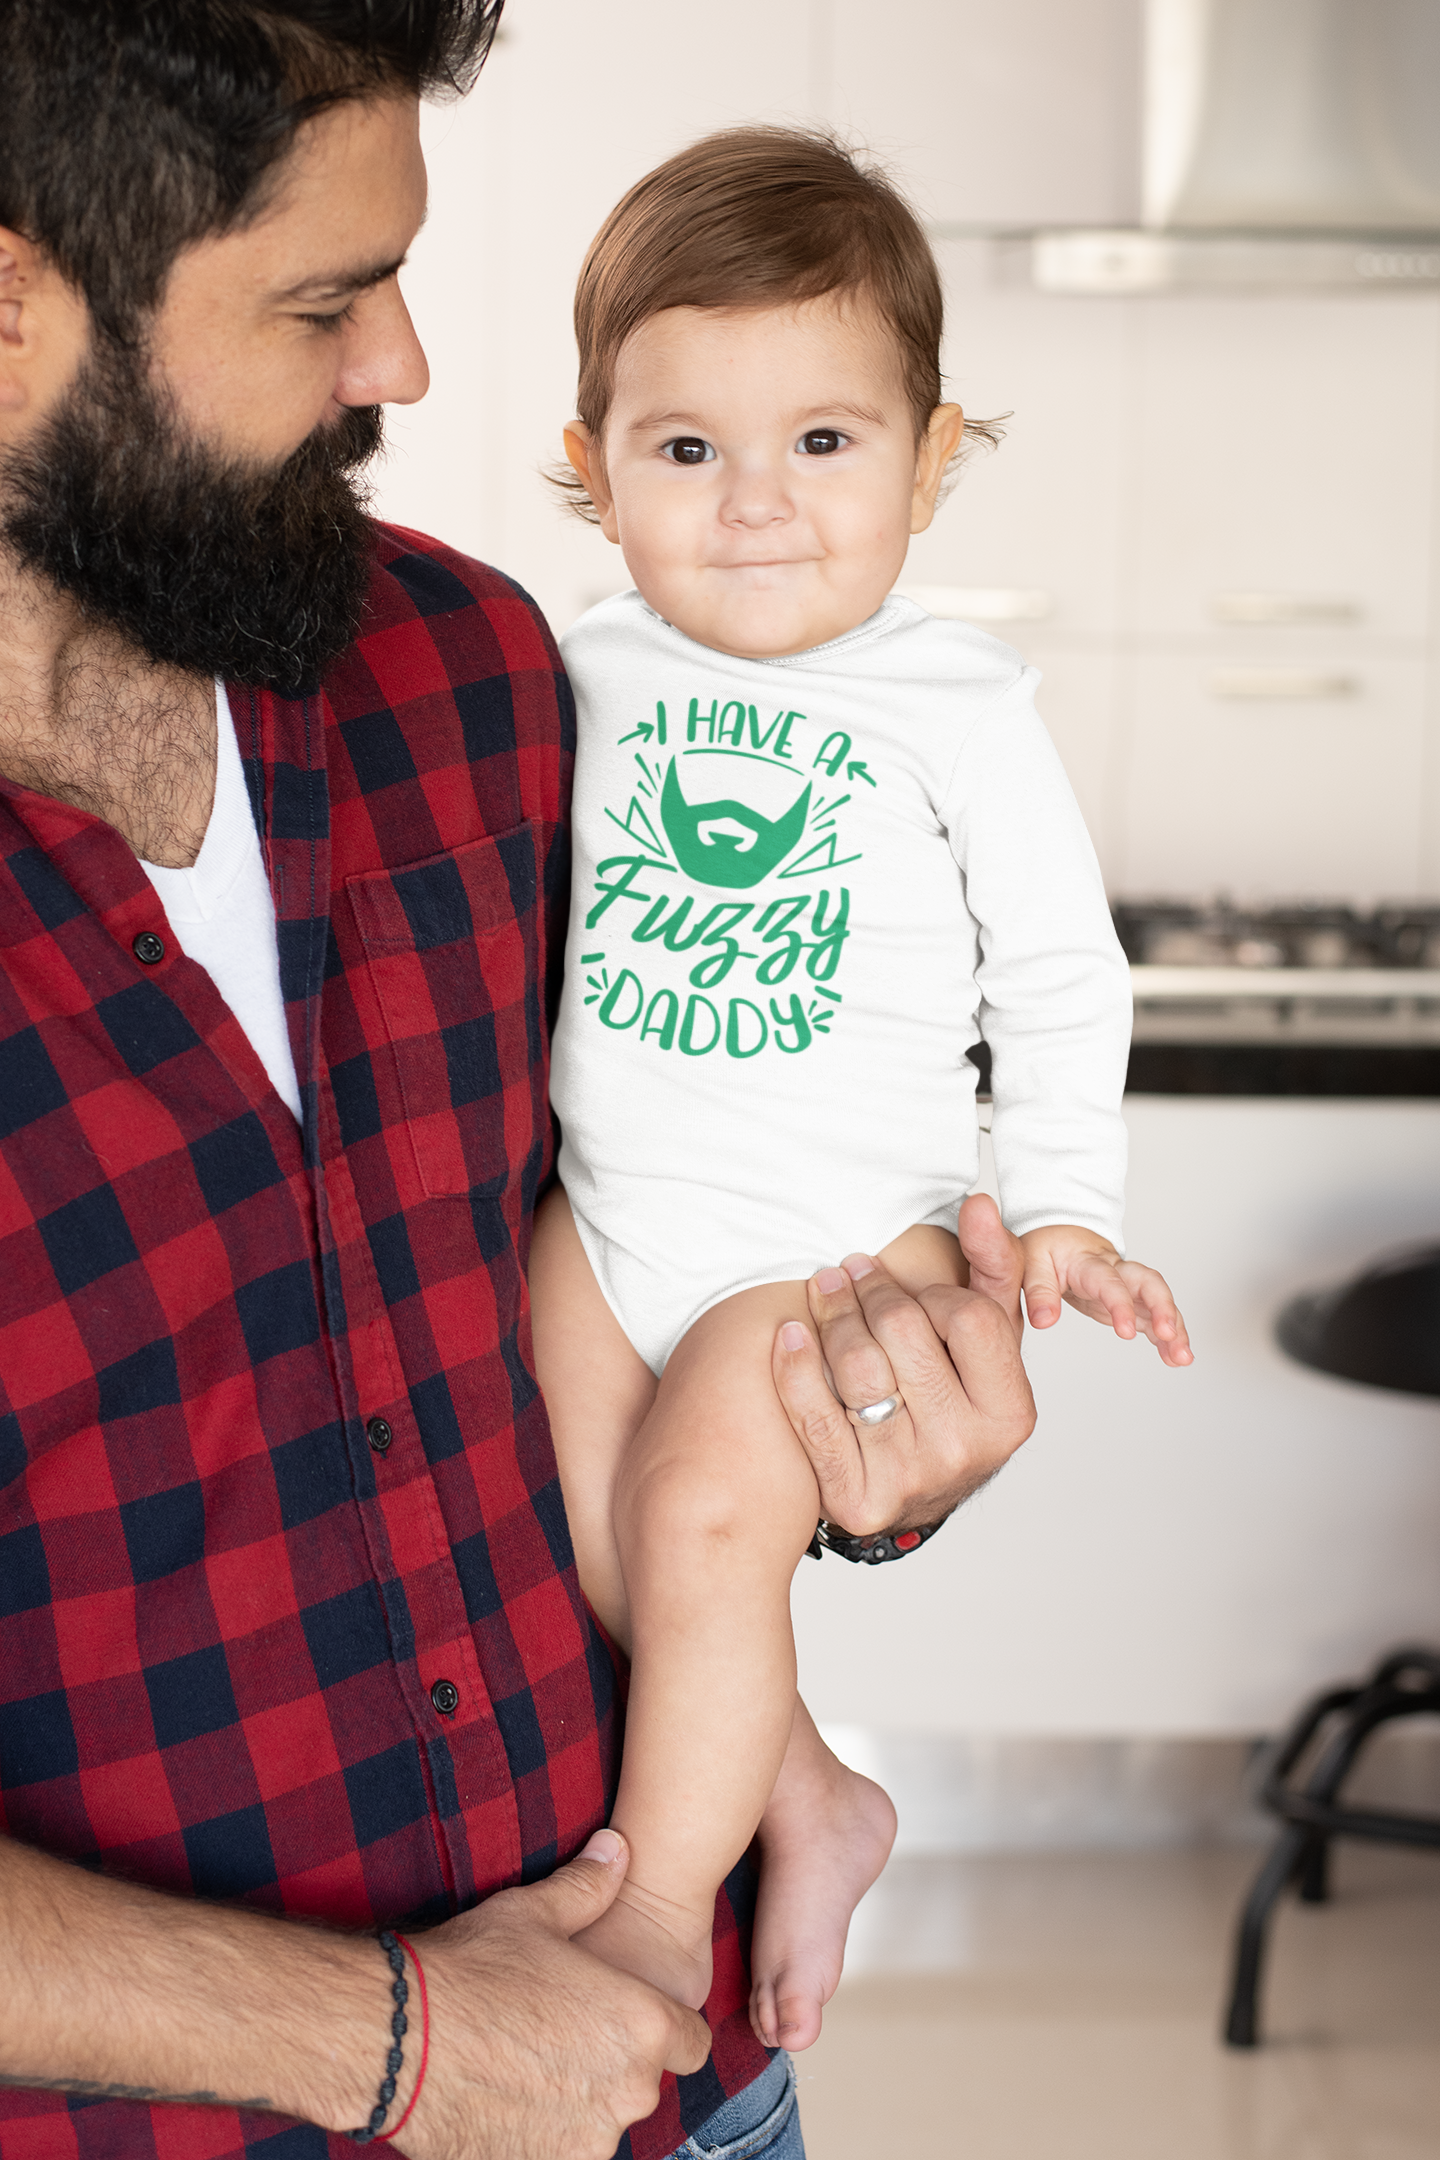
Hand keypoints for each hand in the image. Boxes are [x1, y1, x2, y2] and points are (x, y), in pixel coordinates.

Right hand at [397, 1831, 711, 2159]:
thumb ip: (589, 1886)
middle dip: (612, 2064)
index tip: (630, 2019)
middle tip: (560, 2034)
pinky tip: (503, 2099)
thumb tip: (618, 1849)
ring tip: (524, 2065)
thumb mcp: (535, 1913)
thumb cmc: (472, 1968)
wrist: (396, 2040)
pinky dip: (541, 2133)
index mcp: (641, 2025)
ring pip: (599, 2122)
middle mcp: (626, 2092)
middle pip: (641, 2084)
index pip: (692, 2045)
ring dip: (577, 2101)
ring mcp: (585, 2143)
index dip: (665, 2029)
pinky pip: (557, 2151)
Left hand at [769, 1196, 1035, 1536]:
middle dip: (870, 1291)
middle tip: (848, 1269)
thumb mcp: (990, 1343)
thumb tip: (980, 1204)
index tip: (908, 1288)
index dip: (931, 1292)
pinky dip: (796, 1367)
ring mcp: (910, 1477)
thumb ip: (993, 1269)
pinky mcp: (857, 1497)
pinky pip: (815, 1418)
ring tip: (823, 1289)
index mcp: (1010, 1412)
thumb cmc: (955, 1401)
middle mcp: (965, 1449)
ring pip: (856, 1368)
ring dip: (831, 1315)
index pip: (967, 1317)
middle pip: (903, 1334)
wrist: (917, 1494)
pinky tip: (789, 1333)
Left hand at [1019, 1223, 1191, 1366]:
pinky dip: (1167, 1337)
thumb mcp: (1032, 1262)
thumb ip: (1038, 1291)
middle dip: (1164, 1308)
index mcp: (1089, 1262)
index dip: (1121, 1305)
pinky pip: (1155, 1317)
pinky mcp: (1131, 1300)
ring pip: (1159, 1302)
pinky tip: (1175, 1357)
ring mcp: (1128, 1286)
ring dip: (1175, 1328)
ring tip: (1183, 1357)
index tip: (1126, 1332)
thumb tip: (1044, 1321)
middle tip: (1170, 1335)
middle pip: (1149, 1283)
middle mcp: (1117, 1271)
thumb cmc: (1049, 1247)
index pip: (1109, 1282)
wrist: (1062, 1235)